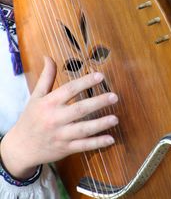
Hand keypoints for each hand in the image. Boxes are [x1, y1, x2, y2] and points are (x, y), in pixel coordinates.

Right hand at [1, 57, 117, 178]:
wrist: (21, 147)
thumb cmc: (31, 118)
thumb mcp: (36, 96)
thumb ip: (46, 76)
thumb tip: (48, 56)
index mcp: (49, 103)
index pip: (69, 90)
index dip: (85, 82)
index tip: (100, 76)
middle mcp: (55, 118)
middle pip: (79, 109)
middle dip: (98, 102)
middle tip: (114, 96)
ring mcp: (61, 135)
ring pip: (83, 129)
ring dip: (100, 124)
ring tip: (115, 118)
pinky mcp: (65, 149)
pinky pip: (83, 146)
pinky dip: (97, 143)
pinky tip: (111, 138)